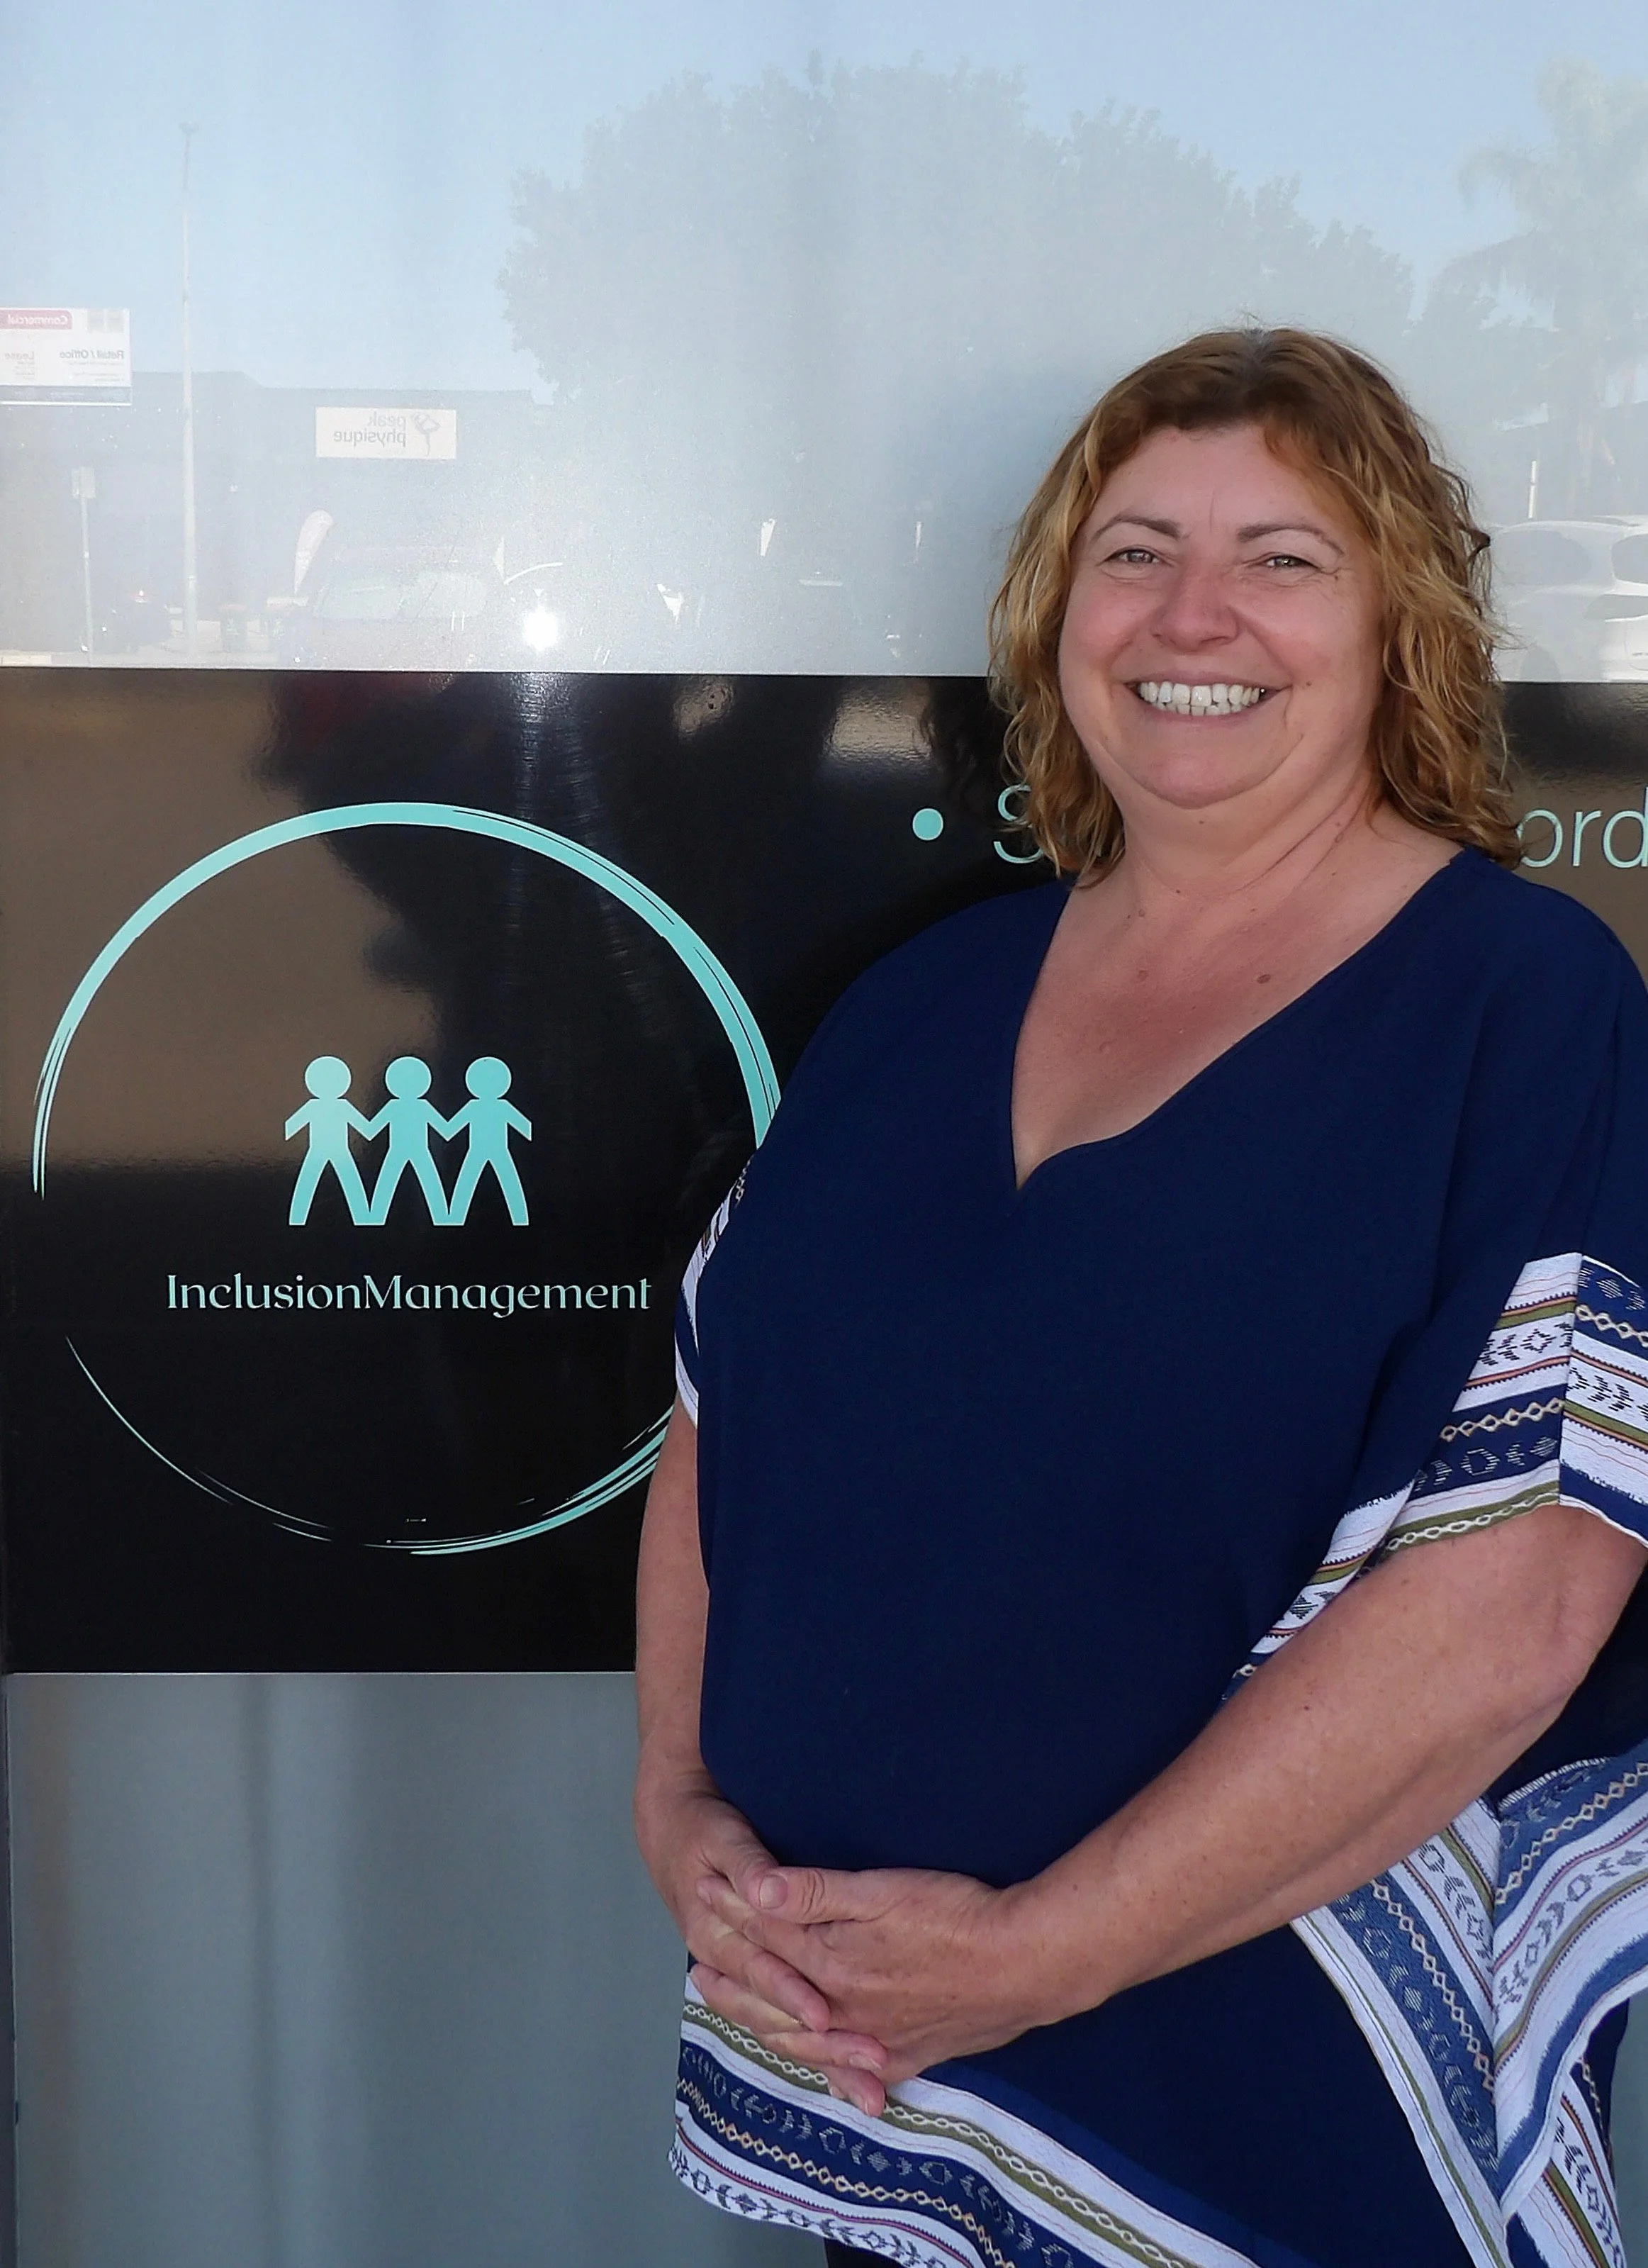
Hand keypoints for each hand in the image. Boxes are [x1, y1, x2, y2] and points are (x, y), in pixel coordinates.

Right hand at [634, 1770, 890, 2106]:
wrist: (673, 1832)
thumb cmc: (705, 1833)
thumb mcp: (725, 1839)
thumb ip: (749, 1867)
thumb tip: (765, 1890)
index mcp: (715, 1937)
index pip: (759, 1972)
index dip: (792, 1993)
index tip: (827, 2015)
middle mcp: (726, 1968)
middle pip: (774, 2018)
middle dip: (823, 2044)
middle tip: (872, 2059)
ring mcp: (741, 1981)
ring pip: (783, 2034)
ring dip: (826, 2061)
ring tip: (872, 2090)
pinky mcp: (756, 1983)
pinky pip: (785, 2029)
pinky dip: (816, 2054)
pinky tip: (847, 2081)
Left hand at [698, 1858, 1051, 2102]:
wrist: (1026, 1965)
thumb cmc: (954, 1915)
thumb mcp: (881, 1891)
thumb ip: (815, 1893)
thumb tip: (752, 1886)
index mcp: (831, 1965)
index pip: (769, 1936)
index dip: (734, 1912)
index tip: (703, 1895)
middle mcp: (844, 2012)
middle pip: (777, 1997)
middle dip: (736, 1981)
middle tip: (699, 1977)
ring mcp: (876, 2041)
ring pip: (808, 2041)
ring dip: (771, 2026)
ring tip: (745, 2021)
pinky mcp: (912, 2056)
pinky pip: (856, 2073)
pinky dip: (832, 2074)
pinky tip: (827, 2075)